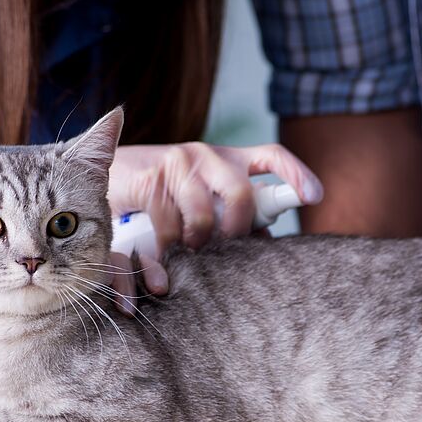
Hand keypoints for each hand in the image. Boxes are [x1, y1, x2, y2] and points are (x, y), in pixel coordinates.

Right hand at [105, 142, 321, 313]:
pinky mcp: (150, 179)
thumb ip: (229, 213)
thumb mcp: (199, 195)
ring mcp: (177, 163)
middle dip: (237, 231)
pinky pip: (168, 227)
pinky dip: (166, 254)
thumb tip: (263, 243)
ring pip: (204, 216)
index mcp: (226, 159)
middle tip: (225, 250)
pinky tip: (160, 266)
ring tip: (186, 258)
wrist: (107, 172)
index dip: (296, 174)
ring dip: (197, 246)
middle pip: (242, 194)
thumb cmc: (162, 193)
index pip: (271, 156)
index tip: (315, 197)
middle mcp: (206, 155)